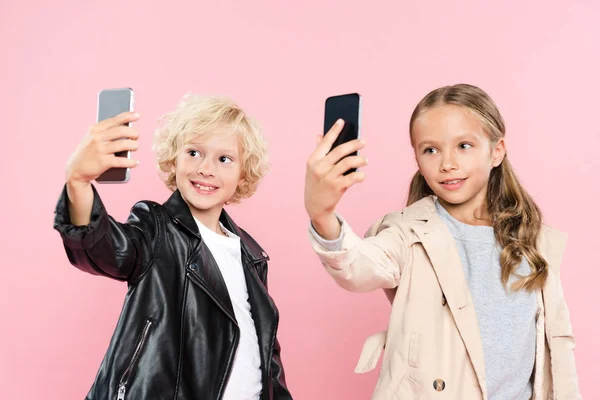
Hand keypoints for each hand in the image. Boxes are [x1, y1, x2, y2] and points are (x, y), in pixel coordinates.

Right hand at [66, 111, 140, 184]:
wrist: (76, 169)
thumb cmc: (89, 152)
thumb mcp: (92, 138)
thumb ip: (106, 132)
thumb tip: (128, 128)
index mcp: (95, 129)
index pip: (114, 120)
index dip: (127, 116)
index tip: (137, 115)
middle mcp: (97, 137)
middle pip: (121, 131)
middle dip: (133, 133)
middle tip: (136, 136)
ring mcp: (100, 150)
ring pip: (124, 144)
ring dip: (134, 146)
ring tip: (135, 147)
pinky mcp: (103, 162)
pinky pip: (122, 161)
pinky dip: (131, 162)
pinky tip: (135, 162)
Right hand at [304, 119, 366, 238]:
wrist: (314, 207)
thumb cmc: (316, 184)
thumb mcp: (313, 168)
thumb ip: (319, 152)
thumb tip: (320, 135)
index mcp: (313, 160)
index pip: (325, 142)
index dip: (334, 130)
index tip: (342, 121)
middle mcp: (319, 167)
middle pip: (339, 151)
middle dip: (353, 144)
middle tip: (364, 142)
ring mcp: (328, 178)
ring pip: (348, 163)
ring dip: (359, 160)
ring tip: (365, 160)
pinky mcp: (336, 188)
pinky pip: (352, 178)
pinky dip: (359, 176)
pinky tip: (361, 175)